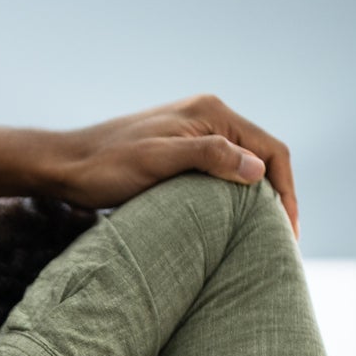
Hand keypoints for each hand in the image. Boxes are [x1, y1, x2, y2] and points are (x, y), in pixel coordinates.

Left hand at [0, 94, 298, 235]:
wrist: (66, 166)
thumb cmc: (107, 166)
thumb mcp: (158, 162)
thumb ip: (208, 158)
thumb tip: (257, 171)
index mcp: (212, 112)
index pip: (272, 150)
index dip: (287, 192)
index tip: (289, 232)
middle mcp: (209, 116)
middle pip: (263, 158)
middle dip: (279, 197)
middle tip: (284, 243)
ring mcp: (195, 132)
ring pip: (244, 167)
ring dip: (258, 199)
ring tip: (265, 238)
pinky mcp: (181, 151)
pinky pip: (222, 172)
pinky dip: (236, 197)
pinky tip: (234, 224)